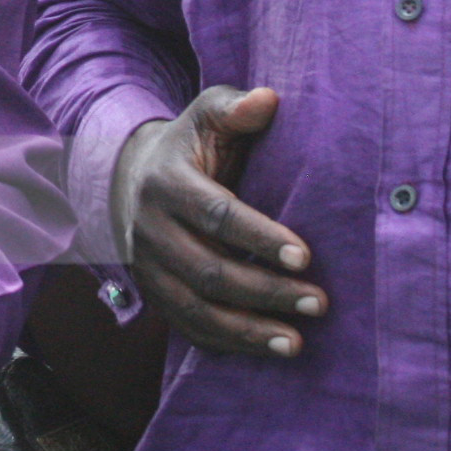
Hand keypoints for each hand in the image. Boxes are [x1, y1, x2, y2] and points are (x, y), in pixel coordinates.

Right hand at [114, 85, 323, 358]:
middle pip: (209, 270)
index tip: (306, 256)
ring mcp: (148, 268)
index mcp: (166, 183)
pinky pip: (189, 329)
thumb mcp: (205, 116)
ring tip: (297, 342)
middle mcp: (150, 230)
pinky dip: (229, 344)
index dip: (260, 237)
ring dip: (249, 330)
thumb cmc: (189, 146)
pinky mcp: (155, 295)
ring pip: (196, 309)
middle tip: (319, 302)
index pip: (216, 215)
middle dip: (266, 291)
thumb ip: (234, 107)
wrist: (132, 178)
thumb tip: (269, 100)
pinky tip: (269, 350)